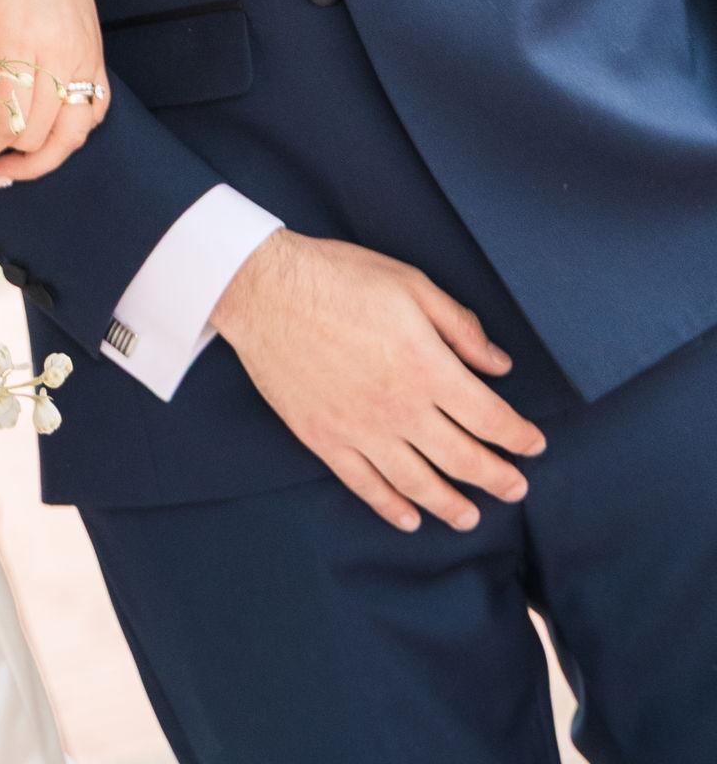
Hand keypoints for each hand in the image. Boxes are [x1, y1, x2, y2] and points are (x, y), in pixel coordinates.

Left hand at [0, 0, 109, 184]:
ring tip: (12, 165)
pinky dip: (74, 131)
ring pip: (76, 131)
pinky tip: (47, 135)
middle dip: (4, 158)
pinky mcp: (95, 48)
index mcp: (16, 43)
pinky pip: (96, 106)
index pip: (5, 123)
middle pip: (39, 134)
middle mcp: (58, 52)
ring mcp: (83, 52)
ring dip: (45, 158)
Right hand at [209, 231, 548, 532]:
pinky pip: (365, 484)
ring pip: (418, 482)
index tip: (533, 444)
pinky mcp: (324, 437)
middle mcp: (400, 407)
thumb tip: (499, 365)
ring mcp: (360, 428)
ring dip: (451, 504)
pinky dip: (390, 506)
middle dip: (498, 478)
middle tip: (516, 489)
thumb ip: (460, 326)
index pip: (490, 417)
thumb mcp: (409, 284)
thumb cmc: (337, 277)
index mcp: (427, 367)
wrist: (261, 288)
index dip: (518, 436)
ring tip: (470, 517)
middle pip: (463, 458)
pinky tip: (408, 517)